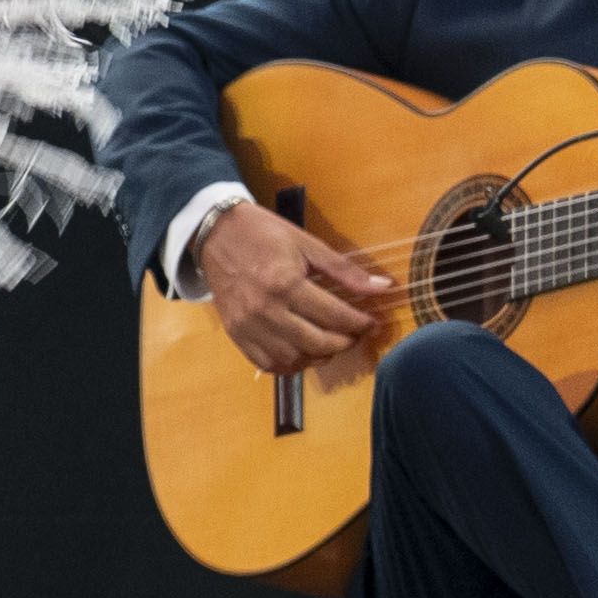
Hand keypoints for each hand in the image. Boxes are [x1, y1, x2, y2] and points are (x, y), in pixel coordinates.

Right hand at [201, 201, 396, 376]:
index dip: (360, 323)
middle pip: (317, 342)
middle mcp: (266, 309)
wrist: (215, 234)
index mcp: (285, 282)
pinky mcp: (236, 334)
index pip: (334, 315)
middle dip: (344, 342)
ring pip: (294, 359)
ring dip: (318, 356)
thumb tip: (382, 288)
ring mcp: (248, 326)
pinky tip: (302, 351)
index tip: (371, 323)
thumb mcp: (307, 243)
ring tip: (329, 343)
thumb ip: (344, 270)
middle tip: (354, 334)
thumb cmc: (262, 233)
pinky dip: (290, 364)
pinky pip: (268, 364)